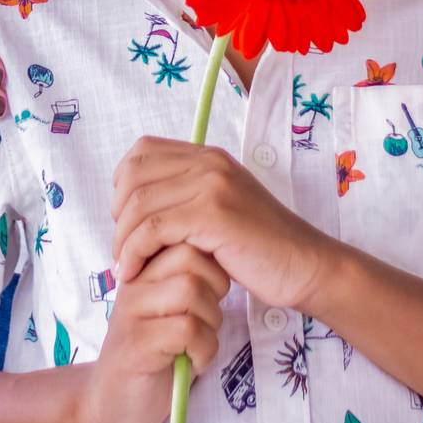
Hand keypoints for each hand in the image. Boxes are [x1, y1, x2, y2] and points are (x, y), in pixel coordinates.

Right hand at [79, 244, 229, 422]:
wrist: (114, 404)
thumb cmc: (158, 353)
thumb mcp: (175, 308)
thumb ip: (190, 278)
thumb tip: (226, 250)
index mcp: (144, 268)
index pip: (184, 234)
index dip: (212, 263)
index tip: (211, 295)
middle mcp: (134, 283)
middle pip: (190, 256)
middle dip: (215, 288)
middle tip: (209, 317)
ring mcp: (132, 312)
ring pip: (191, 290)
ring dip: (211, 321)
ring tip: (201, 341)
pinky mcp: (136, 345)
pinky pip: (187, 329)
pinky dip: (204, 348)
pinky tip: (194, 362)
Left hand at [112, 136, 325, 309]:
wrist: (304, 265)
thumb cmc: (259, 247)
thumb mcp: (220, 208)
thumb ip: (186, 197)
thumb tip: (133, 205)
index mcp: (209, 155)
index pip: (142, 150)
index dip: (122, 184)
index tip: (126, 220)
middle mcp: (209, 161)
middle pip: (133, 174)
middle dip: (117, 214)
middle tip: (124, 248)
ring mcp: (212, 185)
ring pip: (138, 203)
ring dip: (123, 240)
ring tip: (125, 268)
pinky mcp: (214, 214)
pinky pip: (153, 228)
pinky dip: (135, 253)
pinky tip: (135, 272)